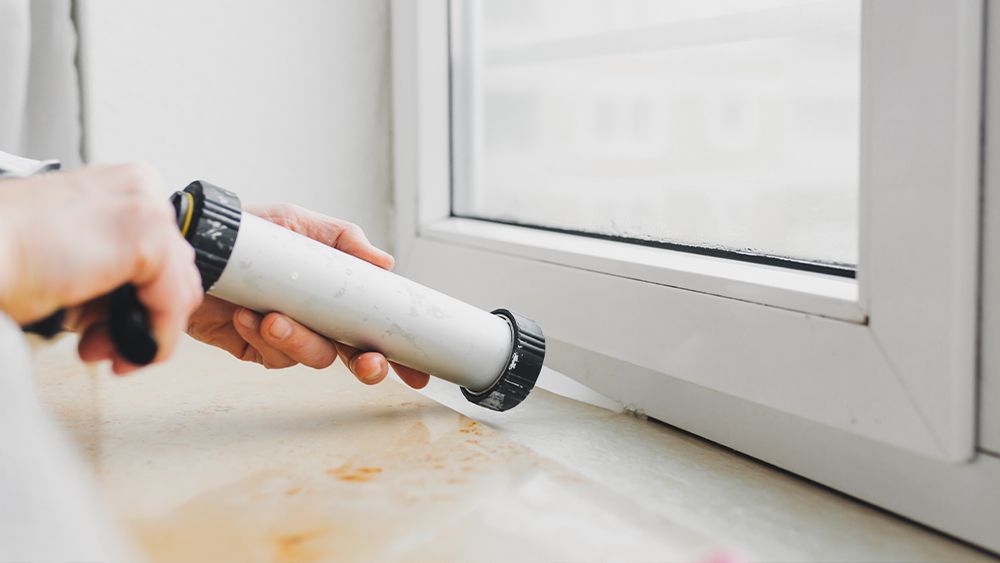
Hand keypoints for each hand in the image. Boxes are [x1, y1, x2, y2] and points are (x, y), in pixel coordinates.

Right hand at [0, 164, 202, 373]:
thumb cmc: (6, 252)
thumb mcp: (72, 255)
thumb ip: (112, 271)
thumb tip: (132, 307)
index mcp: (122, 187)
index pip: (161, 254)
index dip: (141, 301)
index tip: (109, 328)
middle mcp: (140, 188)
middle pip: (174, 273)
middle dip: (141, 318)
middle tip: (104, 345)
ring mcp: (148, 209)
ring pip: (179, 291)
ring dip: (144, 332)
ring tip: (104, 351)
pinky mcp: (148, 238)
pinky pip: (172, 304)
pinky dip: (154, 338)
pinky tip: (123, 353)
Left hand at [185, 203, 430, 388]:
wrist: (194, 245)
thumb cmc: (248, 233)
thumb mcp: (299, 223)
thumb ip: (344, 238)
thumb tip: (386, 263)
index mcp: (335, 295)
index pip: (375, 326)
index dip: (398, 350)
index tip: (416, 369)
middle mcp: (317, 320)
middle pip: (354, 355)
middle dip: (366, 366)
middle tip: (367, 363)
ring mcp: (288, 336)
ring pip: (314, 356)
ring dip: (299, 340)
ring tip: (274, 318)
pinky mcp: (257, 348)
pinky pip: (273, 355)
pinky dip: (262, 337)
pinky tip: (246, 316)